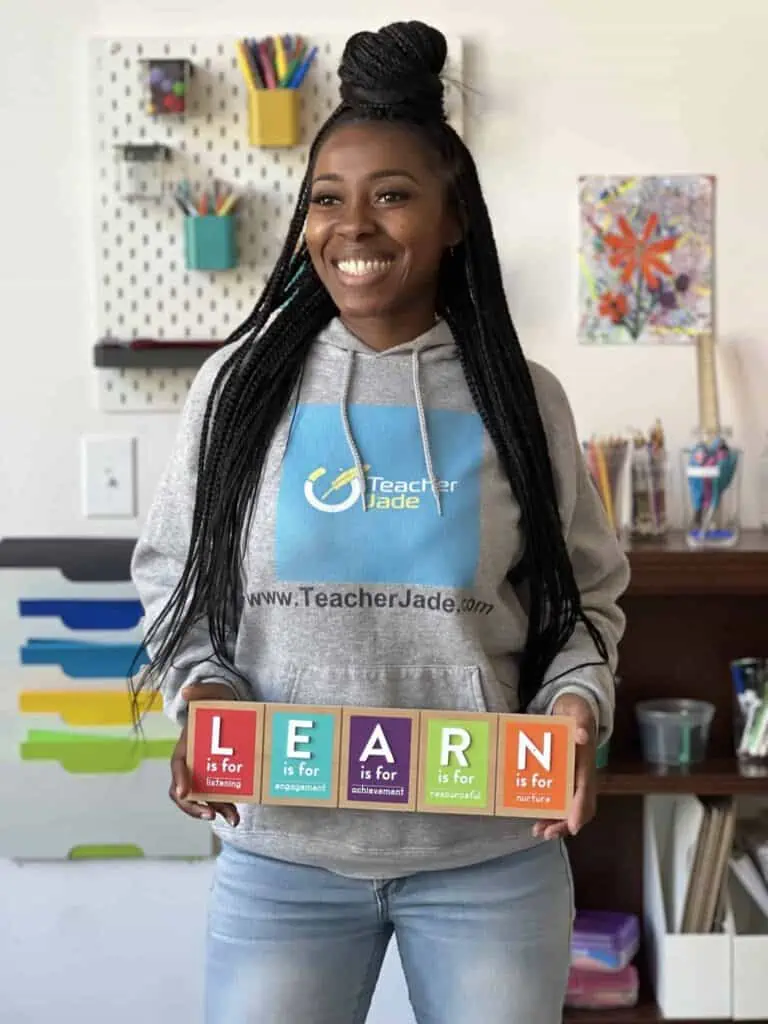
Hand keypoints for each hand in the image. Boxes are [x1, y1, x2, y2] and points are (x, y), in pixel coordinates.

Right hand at [169, 682, 239, 827]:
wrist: (234, 711)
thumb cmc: (219, 702)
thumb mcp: (214, 693)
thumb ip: (203, 691)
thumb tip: (187, 692)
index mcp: (186, 746)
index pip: (177, 765)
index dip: (178, 779)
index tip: (183, 792)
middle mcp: (192, 765)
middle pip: (185, 791)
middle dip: (194, 806)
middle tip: (210, 813)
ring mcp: (205, 774)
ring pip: (203, 799)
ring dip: (215, 810)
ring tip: (232, 819)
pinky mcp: (220, 780)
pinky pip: (219, 798)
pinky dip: (226, 809)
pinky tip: (238, 815)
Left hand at [532, 692, 596, 840]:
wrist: (573, 709)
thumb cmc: (576, 712)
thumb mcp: (578, 711)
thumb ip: (581, 721)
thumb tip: (582, 736)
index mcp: (587, 763)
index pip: (586, 790)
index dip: (580, 809)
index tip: (574, 826)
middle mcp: (582, 776)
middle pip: (580, 808)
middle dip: (566, 824)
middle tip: (547, 833)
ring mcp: (572, 780)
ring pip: (569, 809)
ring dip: (556, 823)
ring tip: (539, 831)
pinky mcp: (562, 780)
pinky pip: (558, 801)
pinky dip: (548, 813)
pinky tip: (534, 818)